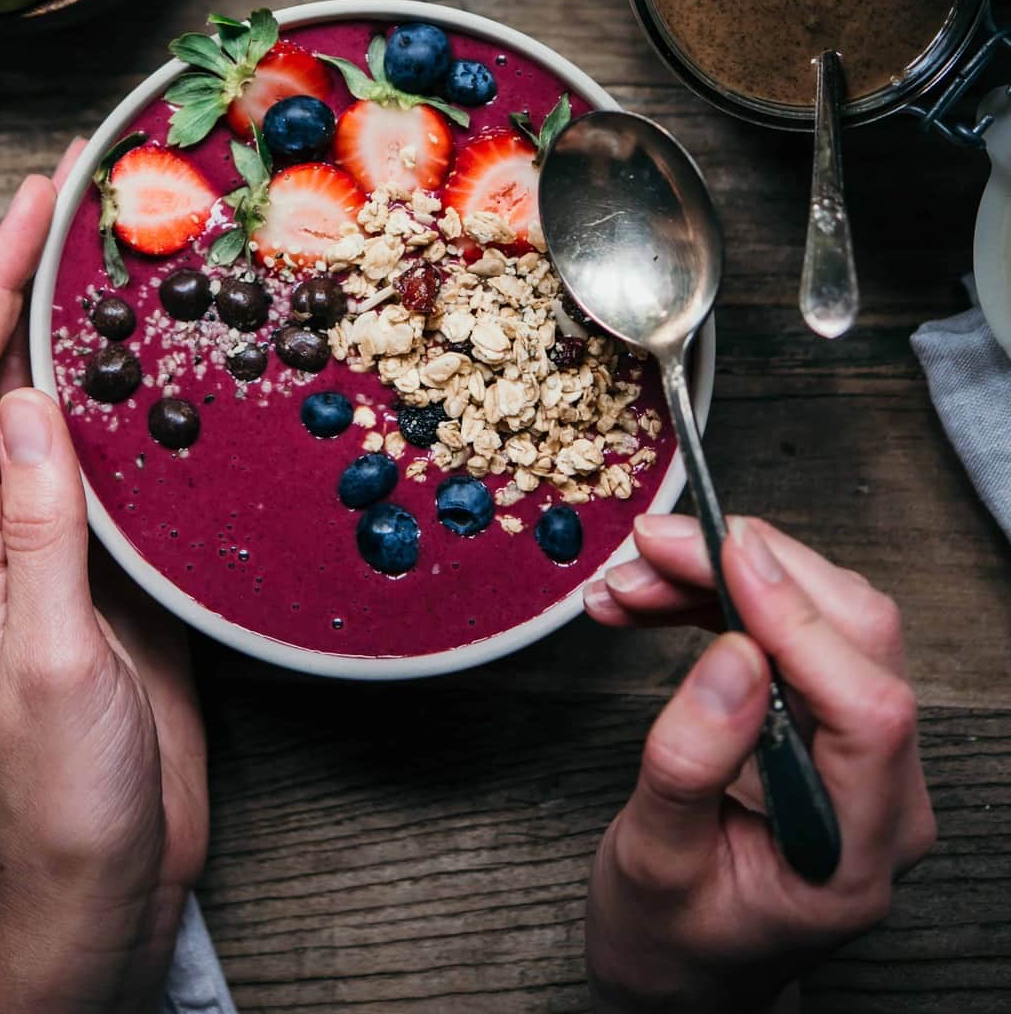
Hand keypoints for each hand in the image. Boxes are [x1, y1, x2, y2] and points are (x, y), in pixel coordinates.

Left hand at [0, 150, 207, 1013]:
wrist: (109, 878)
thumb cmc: (62, 791)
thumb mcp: (46, 661)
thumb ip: (38, 534)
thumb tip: (31, 402)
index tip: (36, 199)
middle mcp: (10, 526)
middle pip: (14, 373)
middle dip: (42, 277)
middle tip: (96, 197)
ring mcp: (70, 544)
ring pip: (77, 408)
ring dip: (102, 328)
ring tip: (151, 254)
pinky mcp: (128, 570)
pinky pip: (133, 463)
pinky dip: (156, 400)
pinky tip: (199, 371)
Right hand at [582, 514, 934, 1013]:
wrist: (680, 970)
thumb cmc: (671, 939)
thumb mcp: (653, 866)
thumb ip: (689, 768)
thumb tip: (731, 656)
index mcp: (859, 853)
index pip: (869, 710)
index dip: (802, 621)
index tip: (726, 556)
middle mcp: (884, 795)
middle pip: (856, 639)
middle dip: (750, 572)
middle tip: (651, 547)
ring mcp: (862, 755)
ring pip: (823, 617)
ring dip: (726, 577)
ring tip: (632, 578)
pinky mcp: (827, 722)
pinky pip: (791, 631)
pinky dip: (721, 599)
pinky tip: (654, 597)